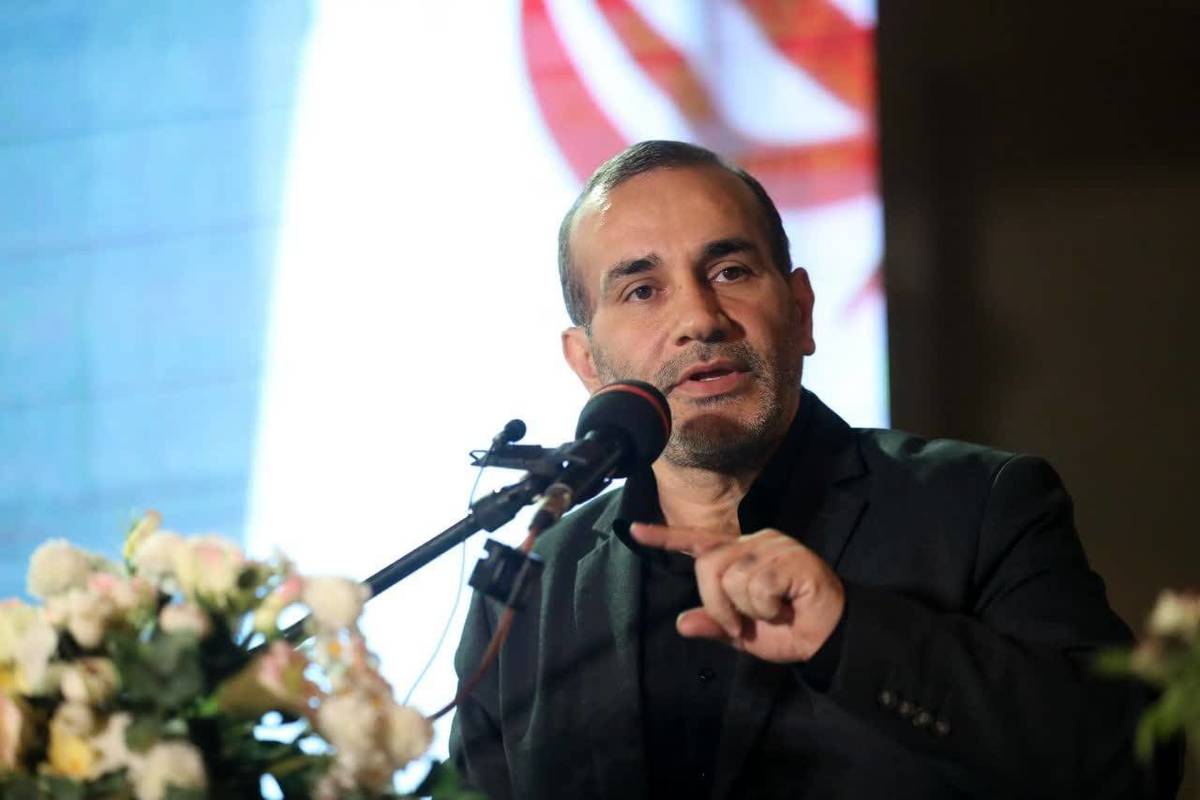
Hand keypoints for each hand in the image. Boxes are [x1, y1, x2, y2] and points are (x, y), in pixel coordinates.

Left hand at [630, 522, 844, 663]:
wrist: (830, 637)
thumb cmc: (789, 631)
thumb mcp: (744, 636)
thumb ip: (715, 626)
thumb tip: (682, 624)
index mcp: (740, 555)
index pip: (697, 541)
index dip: (665, 538)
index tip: (633, 530)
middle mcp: (753, 542)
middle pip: (708, 565)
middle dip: (717, 604)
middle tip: (740, 625)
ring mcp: (773, 546)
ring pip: (731, 576)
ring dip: (745, 609)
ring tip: (772, 612)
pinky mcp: (792, 557)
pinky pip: (757, 584)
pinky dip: (766, 607)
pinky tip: (786, 606)